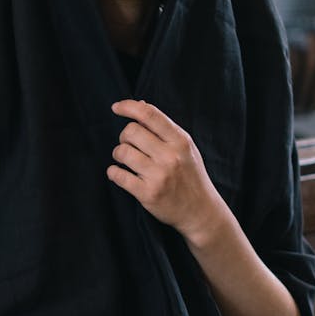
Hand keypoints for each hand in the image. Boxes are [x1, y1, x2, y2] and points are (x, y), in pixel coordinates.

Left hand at [108, 99, 222, 243]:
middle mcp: (170, 156)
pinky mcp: (148, 194)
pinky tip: (118, 173)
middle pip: (131, 131)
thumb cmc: (191, 176)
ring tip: (125, 160)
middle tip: (128, 145)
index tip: (116, 107)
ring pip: (122, 152)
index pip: (149, 114)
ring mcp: (159, 175)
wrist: (201, 211)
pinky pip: (118, 175)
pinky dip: (113, 172)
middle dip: (124, 137)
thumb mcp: (185, 148)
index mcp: (180, 141)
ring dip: (118, 155)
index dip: (128, 106)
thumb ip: (164, 128)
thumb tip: (140, 104)